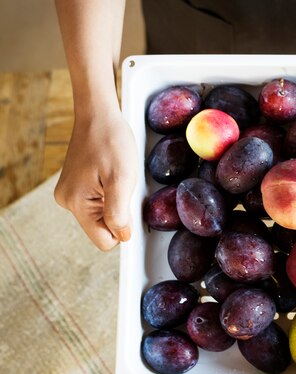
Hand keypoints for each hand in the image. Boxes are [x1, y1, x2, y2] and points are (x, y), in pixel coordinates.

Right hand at [54, 110, 138, 250]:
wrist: (99, 115)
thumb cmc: (110, 141)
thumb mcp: (121, 179)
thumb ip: (119, 212)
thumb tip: (122, 236)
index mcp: (76, 204)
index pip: (104, 240)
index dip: (122, 229)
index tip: (130, 207)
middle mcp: (69, 202)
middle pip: (104, 228)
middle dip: (120, 212)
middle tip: (123, 185)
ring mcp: (73, 193)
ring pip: (104, 215)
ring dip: (117, 200)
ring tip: (117, 176)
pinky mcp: (79, 185)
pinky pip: (101, 201)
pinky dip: (112, 192)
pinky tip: (112, 174)